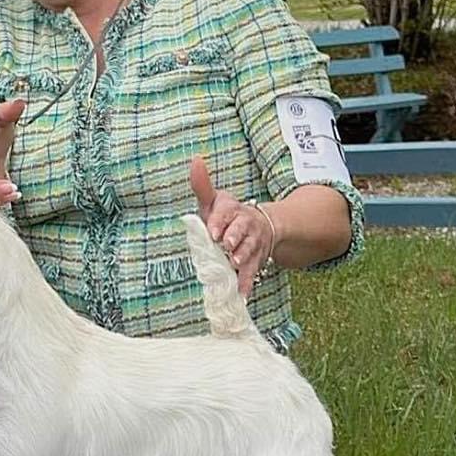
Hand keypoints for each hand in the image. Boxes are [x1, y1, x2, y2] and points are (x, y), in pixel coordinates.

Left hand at [190, 155, 274, 296]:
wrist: (260, 227)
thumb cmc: (226, 216)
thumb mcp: (214, 201)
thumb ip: (202, 186)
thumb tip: (195, 160)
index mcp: (232, 209)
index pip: (225, 212)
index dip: (219, 221)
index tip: (212, 230)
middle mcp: (245, 224)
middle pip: (240, 230)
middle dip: (234, 237)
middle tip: (226, 245)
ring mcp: (252, 243)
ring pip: (249, 249)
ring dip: (242, 256)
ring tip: (235, 263)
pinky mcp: (256, 260)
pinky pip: (252, 272)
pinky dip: (246, 283)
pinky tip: (241, 294)